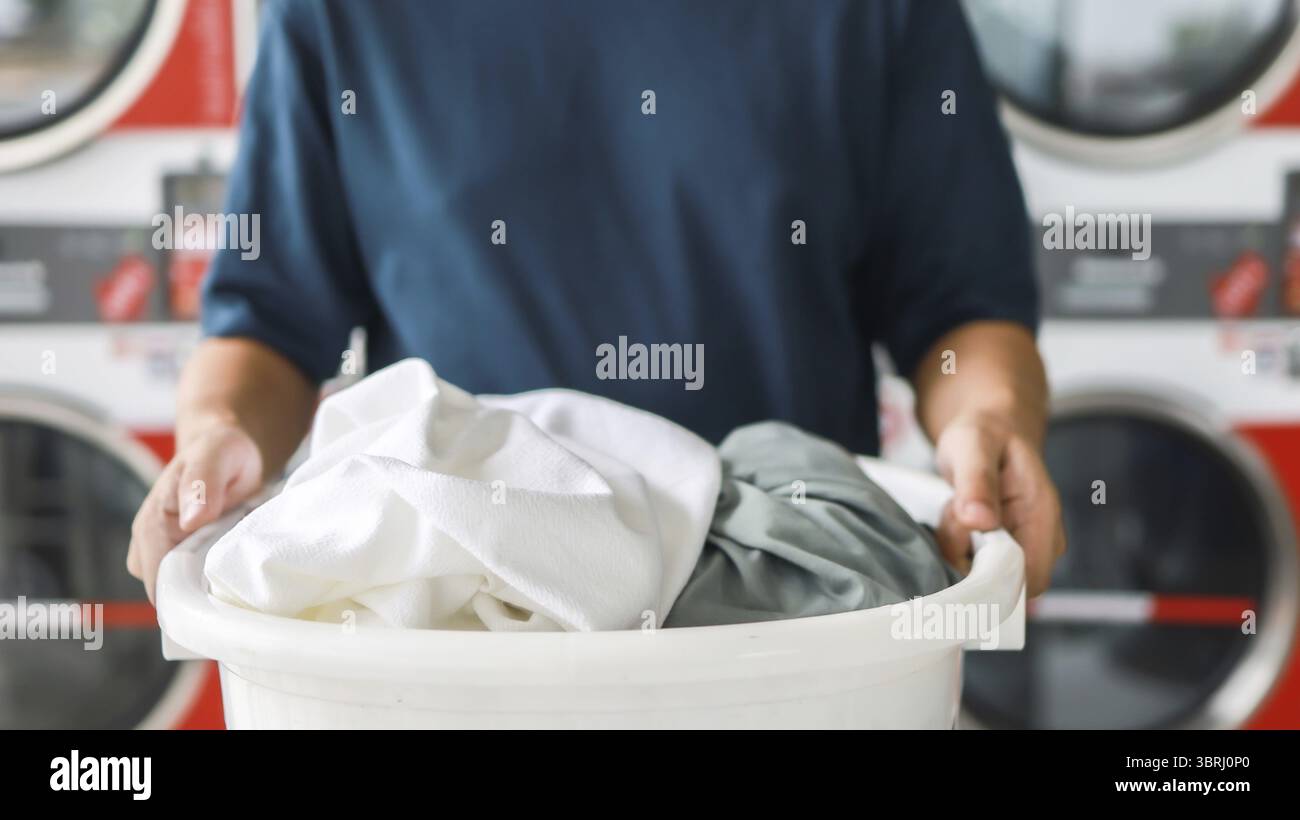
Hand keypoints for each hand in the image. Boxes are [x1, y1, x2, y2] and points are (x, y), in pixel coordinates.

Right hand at [127, 422, 263, 603]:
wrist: (223, 449)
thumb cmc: (218, 450)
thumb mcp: (217, 455)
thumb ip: (202, 483)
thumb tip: (191, 521)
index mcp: (152, 525)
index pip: (157, 579)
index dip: (184, 596)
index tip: (217, 601)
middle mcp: (150, 543)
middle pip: (167, 592)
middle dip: (197, 597)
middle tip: (235, 588)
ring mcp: (164, 551)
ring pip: (179, 590)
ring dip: (205, 591)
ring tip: (236, 578)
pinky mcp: (180, 555)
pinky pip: (191, 582)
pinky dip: (211, 583)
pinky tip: (232, 572)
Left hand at [932, 411, 1065, 596]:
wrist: (991, 432)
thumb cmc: (986, 436)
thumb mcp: (973, 447)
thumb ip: (976, 482)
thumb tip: (980, 521)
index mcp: (1042, 516)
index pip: (1029, 579)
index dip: (992, 576)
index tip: (963, 540)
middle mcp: (1040, 539)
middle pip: (1000, 581)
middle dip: (966, 556)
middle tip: (956, 514)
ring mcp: (1023, 546)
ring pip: (981, 575)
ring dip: (956, 548)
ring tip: (957, 509)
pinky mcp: (1003, 549)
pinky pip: (971, 565)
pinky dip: (955, 546)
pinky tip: (958, 519)